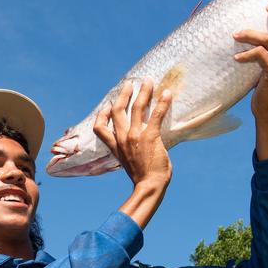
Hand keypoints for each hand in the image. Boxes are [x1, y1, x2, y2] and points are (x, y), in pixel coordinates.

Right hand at [93, 78, 173, 228]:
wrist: (148, 186)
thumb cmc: (142, 177)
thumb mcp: (128, 162)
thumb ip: (129, 150)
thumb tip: (137, 145)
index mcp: (115, 146)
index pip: (100, 128)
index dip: (102, 115)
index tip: (108, 106)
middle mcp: (123, 138)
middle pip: (118, 110)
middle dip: (124, 95)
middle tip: (130, 84)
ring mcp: (136, 136)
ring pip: (137, 107)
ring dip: (143, 92)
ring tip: (148, 81)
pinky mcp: (150, 136)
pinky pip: (156, 115)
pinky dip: (162, 103)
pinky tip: (167, 93)